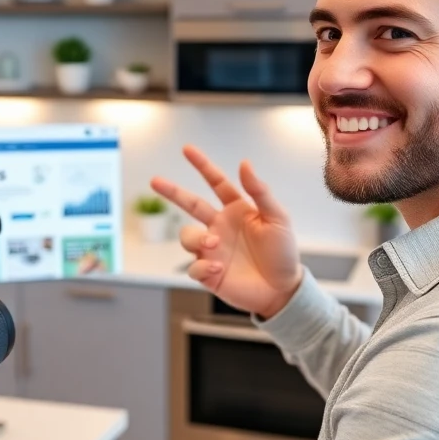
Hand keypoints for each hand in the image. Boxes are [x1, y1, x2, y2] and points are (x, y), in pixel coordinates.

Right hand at [151, 145, 301, 317]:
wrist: (282, 290)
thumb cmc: (283, 253)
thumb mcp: (277, 218)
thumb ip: (260, 191)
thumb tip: (244, 163)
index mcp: (237, 210)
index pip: (216, 183)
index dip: (202, 166)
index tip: (187, 149)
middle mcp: (220, 226)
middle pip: (190, 204)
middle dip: (172, 192)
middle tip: (155, 181)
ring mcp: (212, 249)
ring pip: (187, 236)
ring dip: (197, 238)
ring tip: (214, 244)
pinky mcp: (209, 272)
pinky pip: (193, 266)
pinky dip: (202, 265)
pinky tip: (219, 267)